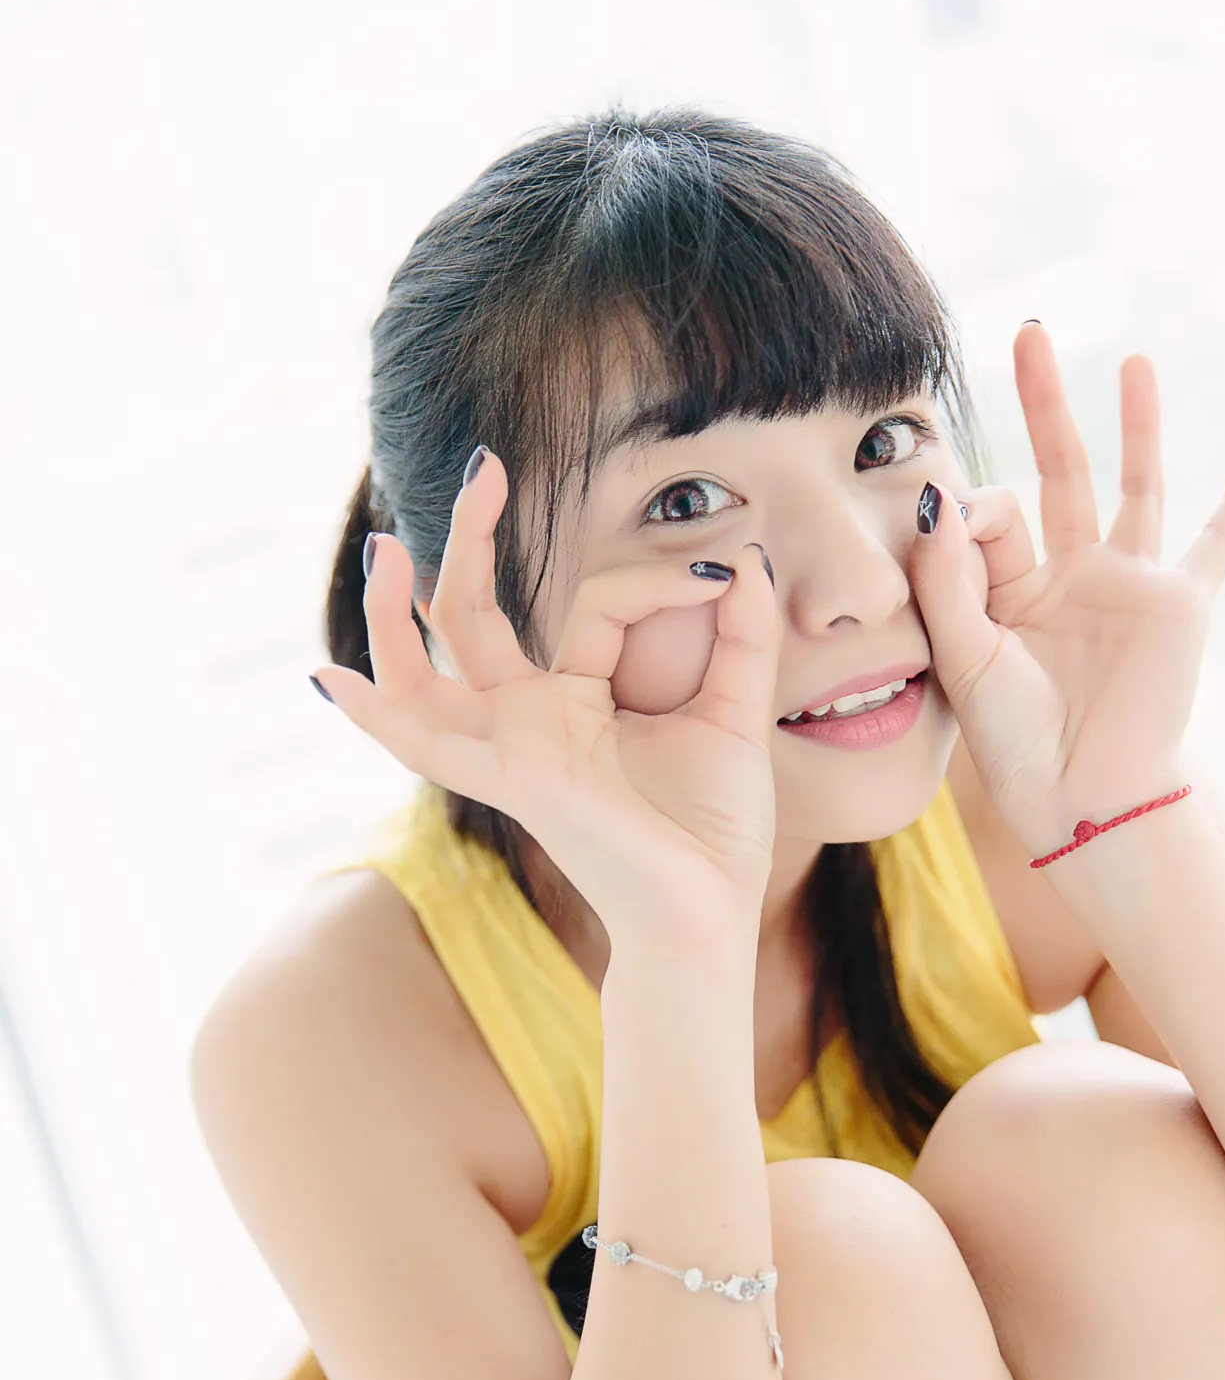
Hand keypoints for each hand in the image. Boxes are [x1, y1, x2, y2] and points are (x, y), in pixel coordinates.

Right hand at [311, 451, 783, 944]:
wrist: (710, 913)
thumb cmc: (715, 831)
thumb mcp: (736, 712)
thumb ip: (742, 637)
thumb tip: (741, 559)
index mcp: (578, 703)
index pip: (595, 605)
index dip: (661, 580)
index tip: (724, 578)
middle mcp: (531, 722)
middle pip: (471, 618)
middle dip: (469, 540)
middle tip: (483, 467)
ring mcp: (512, 750)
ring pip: (427, 671)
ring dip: (395, 614)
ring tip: (386, 548)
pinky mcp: (513, 780)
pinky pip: (429, 744)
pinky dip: (377, 714)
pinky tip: (327, 679)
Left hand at [910, 324, 1224, 857]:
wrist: (1083, 797)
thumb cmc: (1014, 742)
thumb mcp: (962, 654)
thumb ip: (944, 576)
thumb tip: (935, 494)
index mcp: (1004, 592)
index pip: (985, 514)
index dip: (965, 514)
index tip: (950, 529)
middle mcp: (1065, 579)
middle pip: (1055, 471)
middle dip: (1042, 403)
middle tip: (1031, 332)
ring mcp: (1124, 587)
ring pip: (1132, 486)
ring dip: (1136, 425)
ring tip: (1133, 360)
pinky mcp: (1177, 605)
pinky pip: (1211, 549)